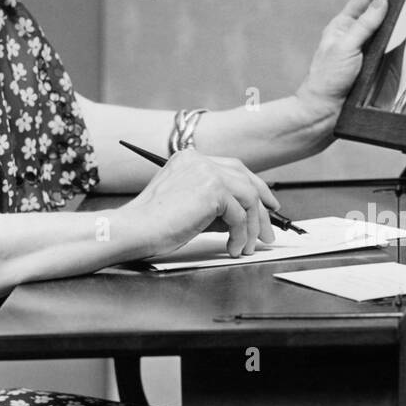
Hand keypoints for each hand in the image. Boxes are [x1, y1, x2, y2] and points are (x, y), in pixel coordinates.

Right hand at [113, 148, 278, 260]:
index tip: (266, 205)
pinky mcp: (212, 190)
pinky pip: (239, 215)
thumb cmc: (153, 223)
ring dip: (253, 226)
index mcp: (190, 158)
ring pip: (248, 197)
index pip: (233, 168)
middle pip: (246, 178)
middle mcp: (199, 159)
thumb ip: (214, 205)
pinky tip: (233, 247)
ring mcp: (206, 172)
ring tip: (248, 246)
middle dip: (262, 206)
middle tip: (269, 230)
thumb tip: (244, 217)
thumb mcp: (188, 206)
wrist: (135, 229)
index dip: (255, 187)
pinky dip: (241, 235)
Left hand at [295, 0, 399, 130]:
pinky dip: (401, 36)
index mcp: (343, 25)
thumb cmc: (328, 79)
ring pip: (386, 26)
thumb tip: (380, 0)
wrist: (324, 112)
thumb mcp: (346, 47)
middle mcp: (354, 34)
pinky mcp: (373, 64)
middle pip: (378, 8)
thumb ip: (365, 25)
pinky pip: (390, 45)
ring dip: (400, 13)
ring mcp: (364, 49)